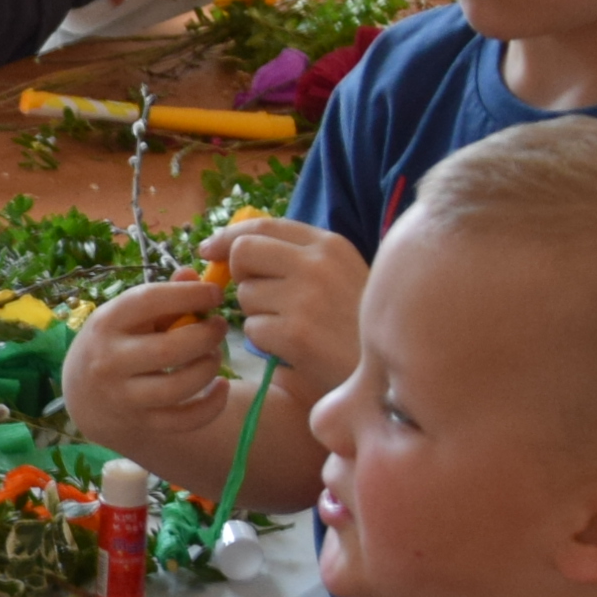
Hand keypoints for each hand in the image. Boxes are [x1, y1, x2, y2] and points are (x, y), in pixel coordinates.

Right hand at [59, 276, 241, 471]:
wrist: (83, 397)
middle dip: (206, 336)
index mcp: (106, 324)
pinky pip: (185, 420)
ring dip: (209, 367)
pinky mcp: (141, 423)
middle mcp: (109, 361)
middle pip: (170, 349)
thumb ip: (162, 297)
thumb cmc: (114, 344)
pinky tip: (221, 387)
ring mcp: (124, 397)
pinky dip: (212, 404)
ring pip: (179, 387)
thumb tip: (194, 276)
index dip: (189, 295)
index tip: (214, 294)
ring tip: (213, 355)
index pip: (149, 301)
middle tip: (219, 328)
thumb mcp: (127, 316)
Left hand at [218, 217, 366, 390]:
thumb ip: (296, 256)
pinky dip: (265, 342)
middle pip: (243, 252)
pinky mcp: (296, 332)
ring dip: (257, 313)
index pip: (263, 225)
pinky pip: (252, 329)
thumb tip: (233, 246)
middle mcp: (317, 263)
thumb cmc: (357, 325)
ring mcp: (306, 296)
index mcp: (329, 244)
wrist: (388, 372)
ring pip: (245, 294)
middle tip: (260, 297)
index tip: (208, 248)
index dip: (227, 236)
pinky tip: (295, 347)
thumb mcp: (340, 274)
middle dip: (239, 275)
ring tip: (294, 326)